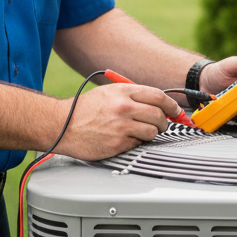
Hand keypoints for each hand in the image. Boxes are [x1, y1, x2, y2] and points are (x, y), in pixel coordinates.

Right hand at [54, 82, 184, 160]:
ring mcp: (121, 127)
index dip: (171, 105)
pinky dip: (136, 143)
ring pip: (152, 132)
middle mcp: (123, 107)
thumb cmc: (83, 110)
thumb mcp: (107, 93)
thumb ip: (131, 96)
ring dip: (150, 134)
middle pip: (159, 115)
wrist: (62, 126)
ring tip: (138, 132)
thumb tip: (156, 104)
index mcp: (122, 92)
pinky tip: (124, 139)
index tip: (174, 110)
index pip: (158, 96)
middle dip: (163, 122)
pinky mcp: (118, 144)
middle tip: (158, 124)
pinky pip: (139, 144)